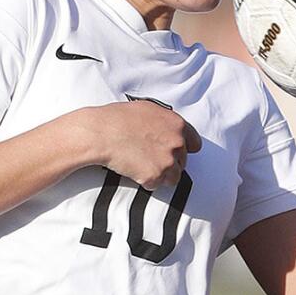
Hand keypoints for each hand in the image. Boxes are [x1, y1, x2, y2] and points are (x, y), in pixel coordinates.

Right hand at [83, 99, 201, 189]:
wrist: (100, 133)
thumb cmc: (118, 118)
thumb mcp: (148, 109)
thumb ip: (165, 121)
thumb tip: (170, 129)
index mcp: (177, 125)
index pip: (195, 143)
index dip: (184, 149)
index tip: (176, 153)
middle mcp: (177, 142)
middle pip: (182, 161)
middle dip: (168, 162)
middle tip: (150, 158)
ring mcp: (167, 160)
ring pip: (173, 177)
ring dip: (161, 175)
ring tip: (142, 166)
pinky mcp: (155, 176)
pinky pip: (156, 185)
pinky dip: (147, 182)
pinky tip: (134, 170)